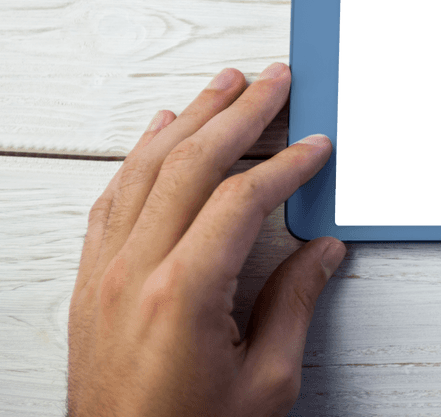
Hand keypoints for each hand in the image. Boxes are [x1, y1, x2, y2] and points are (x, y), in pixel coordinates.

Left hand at [67, 63, 345, 416]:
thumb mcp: (265, 383)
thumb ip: (294, 306)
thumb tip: (322, 252)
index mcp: (184, 294)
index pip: (241, 199)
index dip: (286, 166)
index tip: (316, 148)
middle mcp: (136, 271)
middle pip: (192, 163)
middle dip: (241, 113)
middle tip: (273, 80)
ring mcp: (107, 272)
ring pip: (147, 168)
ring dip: (191, 118)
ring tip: (224, 85)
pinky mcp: (93, 281)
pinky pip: (113, 197)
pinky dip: (140, 155)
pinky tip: (160, 130)